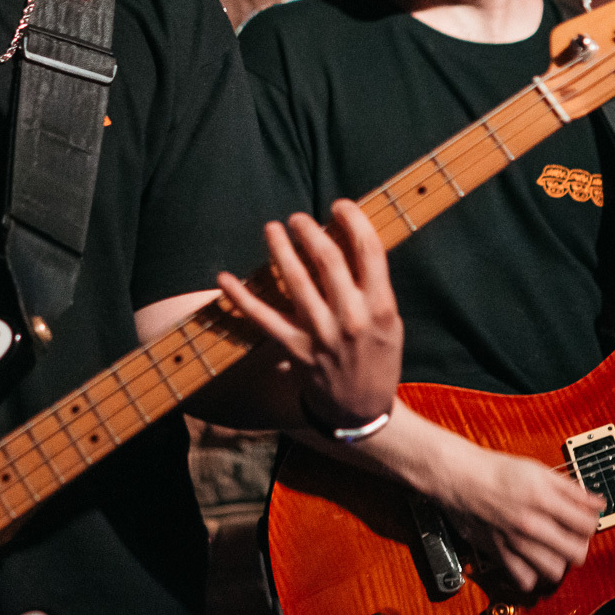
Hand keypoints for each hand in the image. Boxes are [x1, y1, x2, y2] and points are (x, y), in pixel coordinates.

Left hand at [218, 200, 401, 428]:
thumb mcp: (390, 321)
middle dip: (309, 231)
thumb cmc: (378, 357)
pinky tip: (224, 278)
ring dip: (279, 248)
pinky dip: (240, 297)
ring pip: (294, 280)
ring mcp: (320, 334)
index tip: (339, 205)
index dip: (352, 219)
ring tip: (272, 228)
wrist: (361, 409)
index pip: (368, 249)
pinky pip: (262, 318)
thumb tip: (345, 238)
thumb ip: (371, 284)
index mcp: (381, 306)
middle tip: (297, 219)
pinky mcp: (294, 348)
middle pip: (327, 259)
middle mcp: (351, 317)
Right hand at [437, 445, 606, 594]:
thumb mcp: (537, 470)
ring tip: (553, 549)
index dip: (592, 522)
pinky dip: (532, 575)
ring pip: (554, 570)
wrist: (458, 476)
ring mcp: (515, 542)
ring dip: (558, 562)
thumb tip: (597, 502)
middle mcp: (531, 524)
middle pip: (576, 552)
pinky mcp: (499, 553)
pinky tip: (531, 561)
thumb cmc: (495, 470)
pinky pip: (524, 580)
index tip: (585, 519)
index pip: (587, 524)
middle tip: (571, 536)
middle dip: (579, 545)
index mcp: (543, 499)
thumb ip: (570, 489)